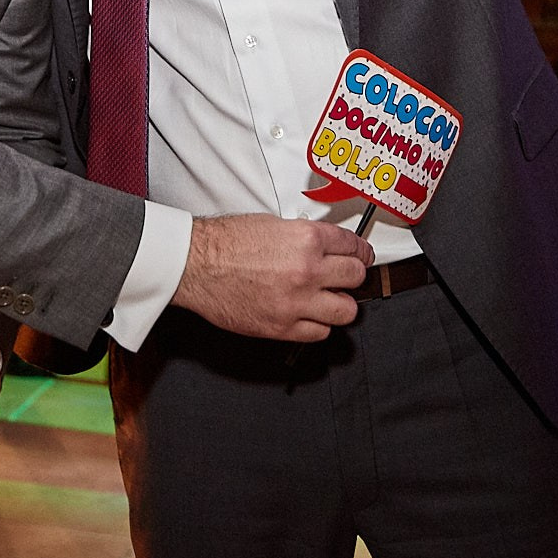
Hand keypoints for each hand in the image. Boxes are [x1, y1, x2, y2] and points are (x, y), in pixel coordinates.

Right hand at [171, 215, 372, 341]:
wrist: (196, 265)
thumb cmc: (225, 243)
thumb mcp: (273, 225)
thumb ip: (305, 238)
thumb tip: (325, 248)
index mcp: (307, 239)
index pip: (353, 247)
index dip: (361, 252)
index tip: (362, 257)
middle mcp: (308, 270)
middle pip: (356, 278)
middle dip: (353, 276)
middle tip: (346, 277)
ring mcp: (297, 302)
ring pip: (346, 311)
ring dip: (341, 304)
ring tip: (330, 299)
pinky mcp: (283, 327)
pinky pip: (320, 332)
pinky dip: (318, 324)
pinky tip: (309, 315)